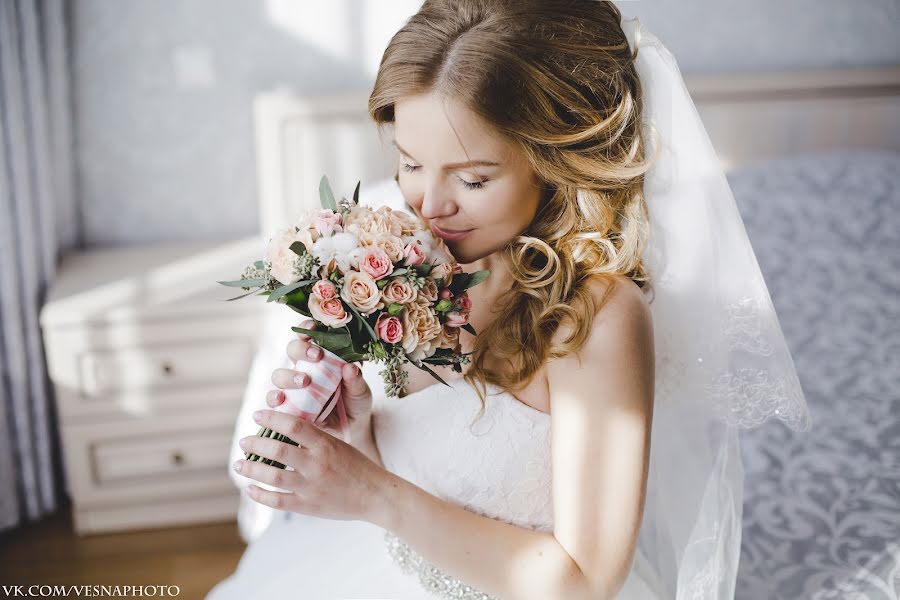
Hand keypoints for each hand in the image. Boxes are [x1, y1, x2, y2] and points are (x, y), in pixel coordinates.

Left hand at [234, 409, 389, 521]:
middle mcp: (317, 465)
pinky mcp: (308, 506)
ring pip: (273, 476)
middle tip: (244, 441)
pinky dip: (259, 495)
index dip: (272, 418)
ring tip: (240, 463)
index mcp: (326, 445)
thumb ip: (315, 438)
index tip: (257, 415)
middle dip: (256, 444)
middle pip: (278, 451)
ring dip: (252, 468)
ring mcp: (311, 487)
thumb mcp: (339, 444)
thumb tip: (285, 428)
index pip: (293, 426)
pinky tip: (250, 488)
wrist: (374, 496)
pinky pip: (277, 501)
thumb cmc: (357, 467)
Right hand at [268, 319, 373, 437]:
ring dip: (288, 376)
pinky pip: (274, 400)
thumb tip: (350, 367)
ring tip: (304, 382)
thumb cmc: (355, 402)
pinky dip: (274, 399)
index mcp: (321, 358)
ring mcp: (294, 388)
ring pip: (279, 375)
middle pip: (291, 350)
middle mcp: (304, 369)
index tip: (314, 327)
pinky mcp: (288, 407)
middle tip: (317, 356)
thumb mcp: (360, 391)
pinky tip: (281, 400)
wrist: (351, 428)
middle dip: (301, 350)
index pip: (309, 336)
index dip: (307, 328)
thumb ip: (356, 380)